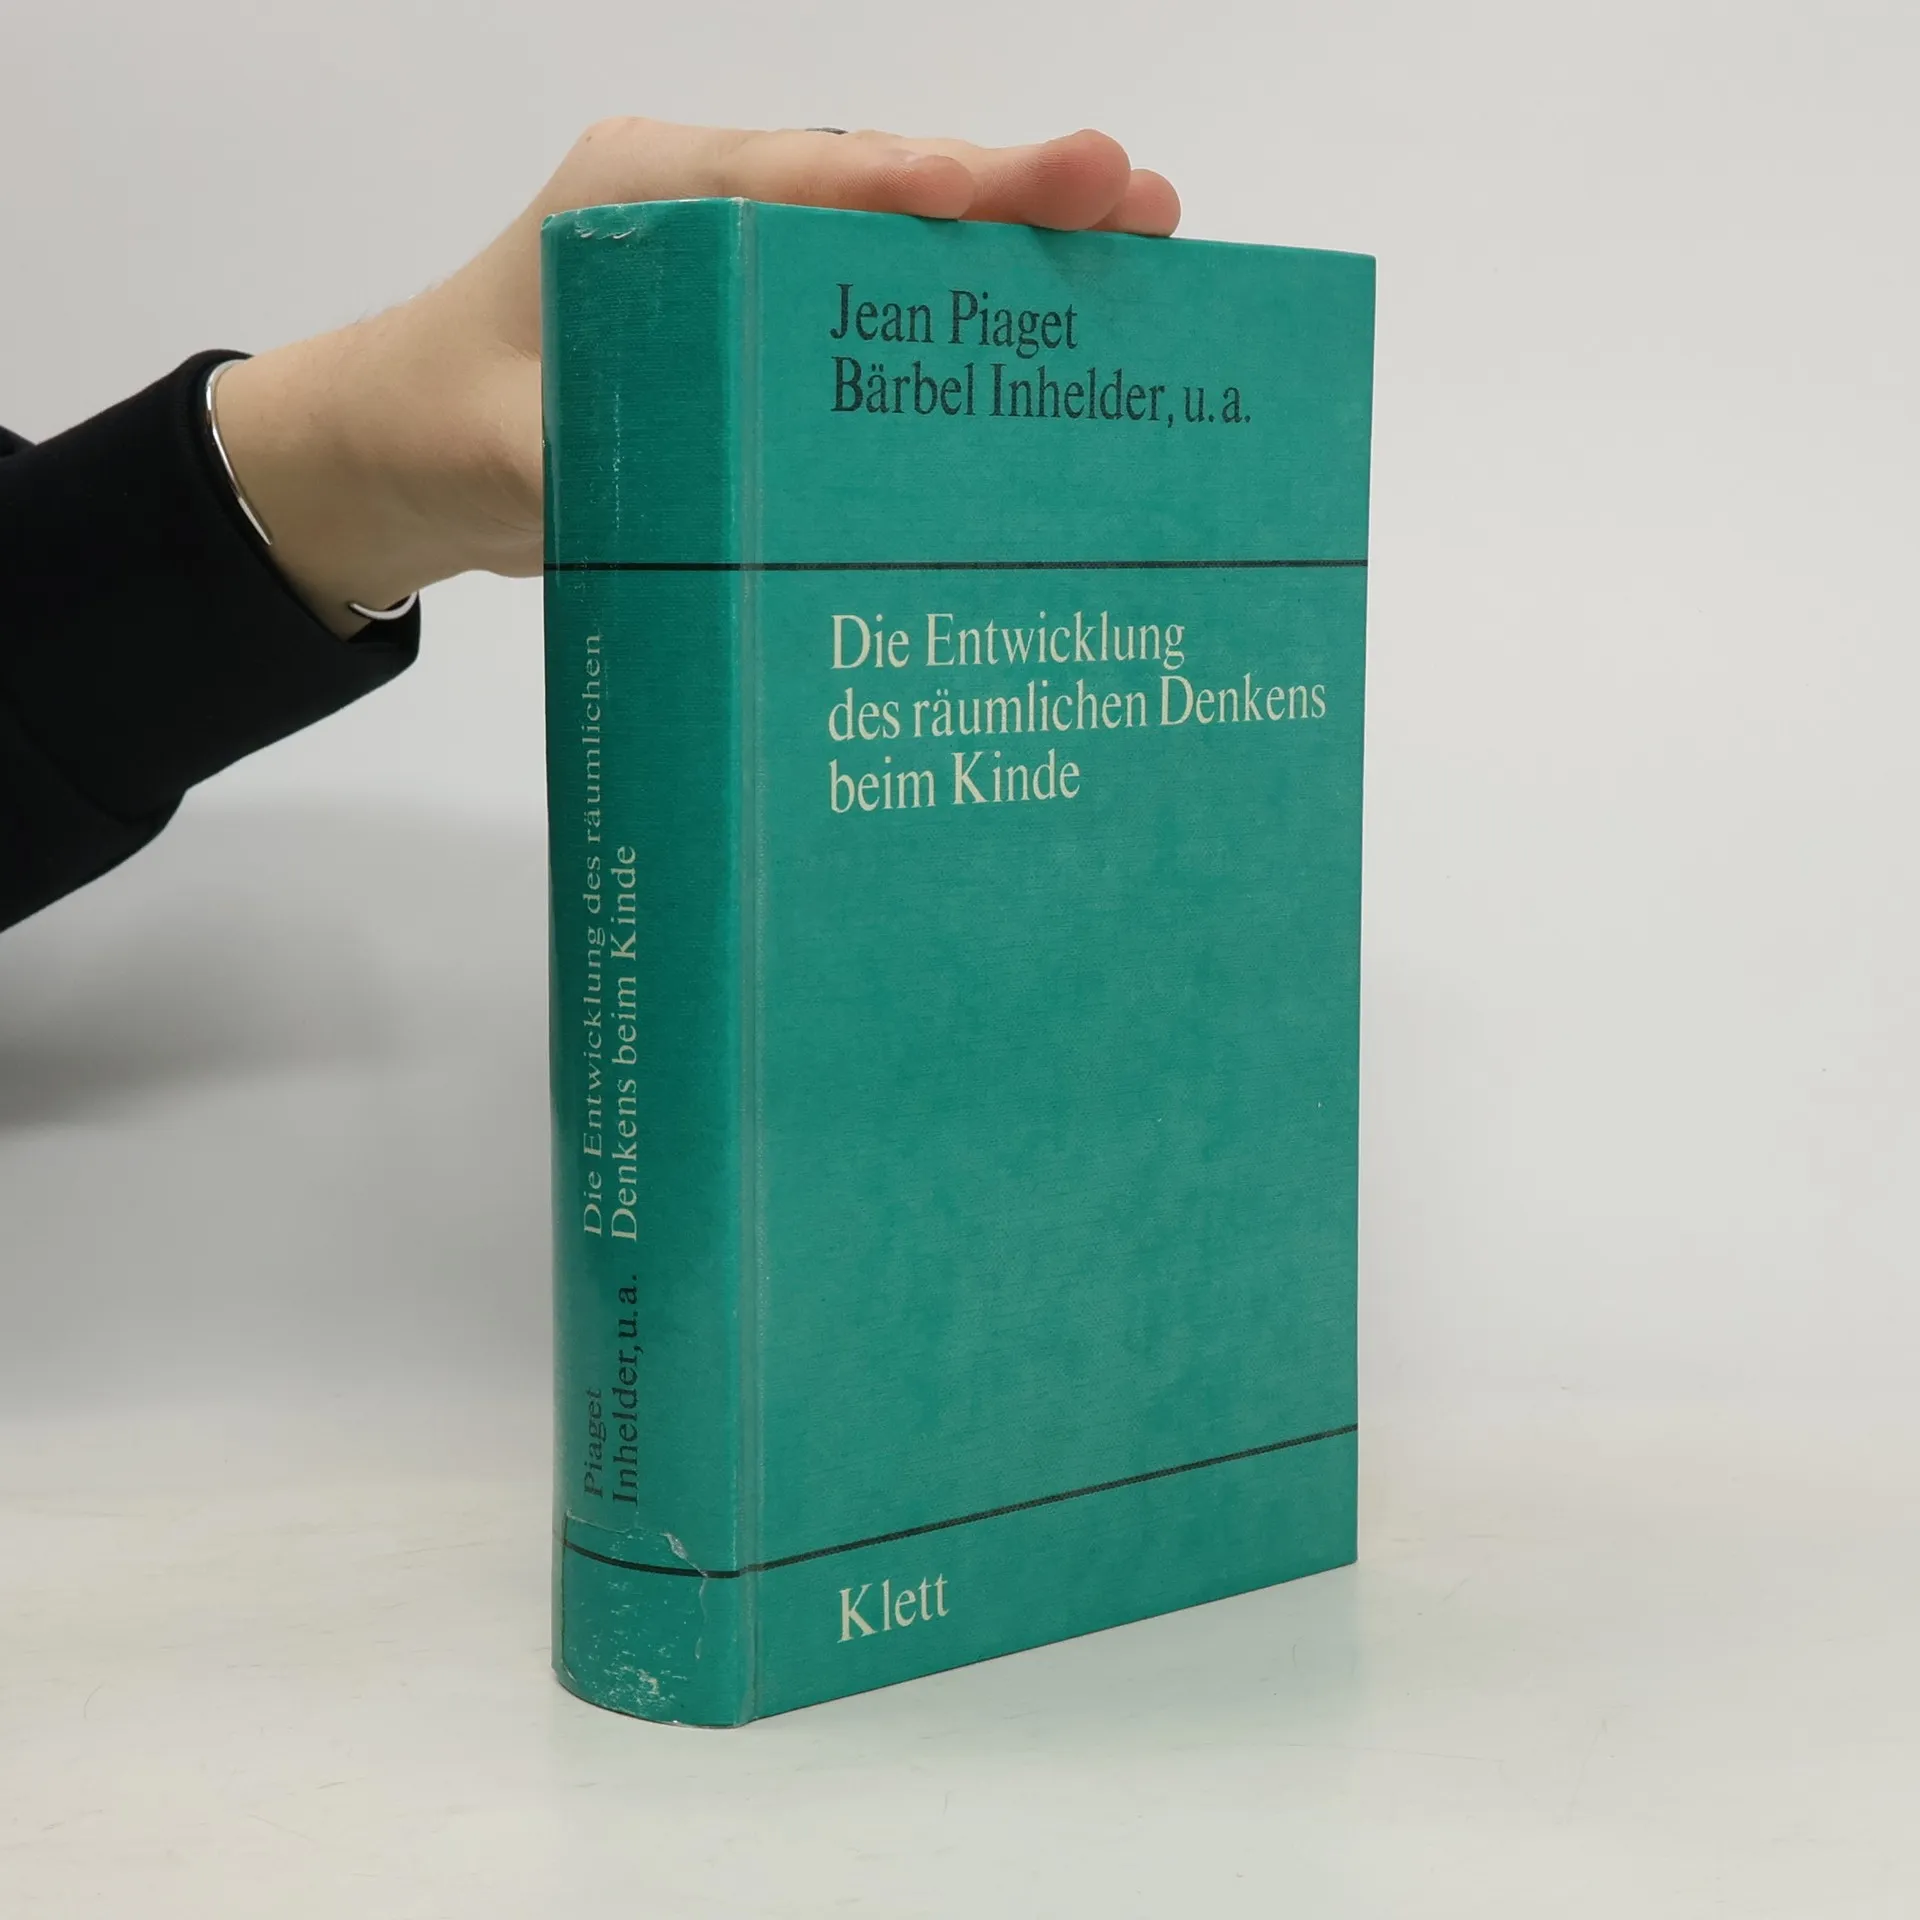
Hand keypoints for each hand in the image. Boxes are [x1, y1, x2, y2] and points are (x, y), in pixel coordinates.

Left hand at [213, 121, 1180, 634]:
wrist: (388, 453)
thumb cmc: (434, 424)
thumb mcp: (509, 450)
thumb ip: (605, 462)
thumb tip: (717, 503)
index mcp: (649, 195)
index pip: (816, 176)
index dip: (938, 183)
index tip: (1049, 181)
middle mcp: (708, 207)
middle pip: (882, 188)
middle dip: (1014, 197)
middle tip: (1144, 209)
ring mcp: (733, 265)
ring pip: (889, 239)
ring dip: (1002, 249)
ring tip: (1133, 256)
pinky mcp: (747, 332)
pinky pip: (863, 307)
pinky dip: (950, 313)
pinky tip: (1034, 336)